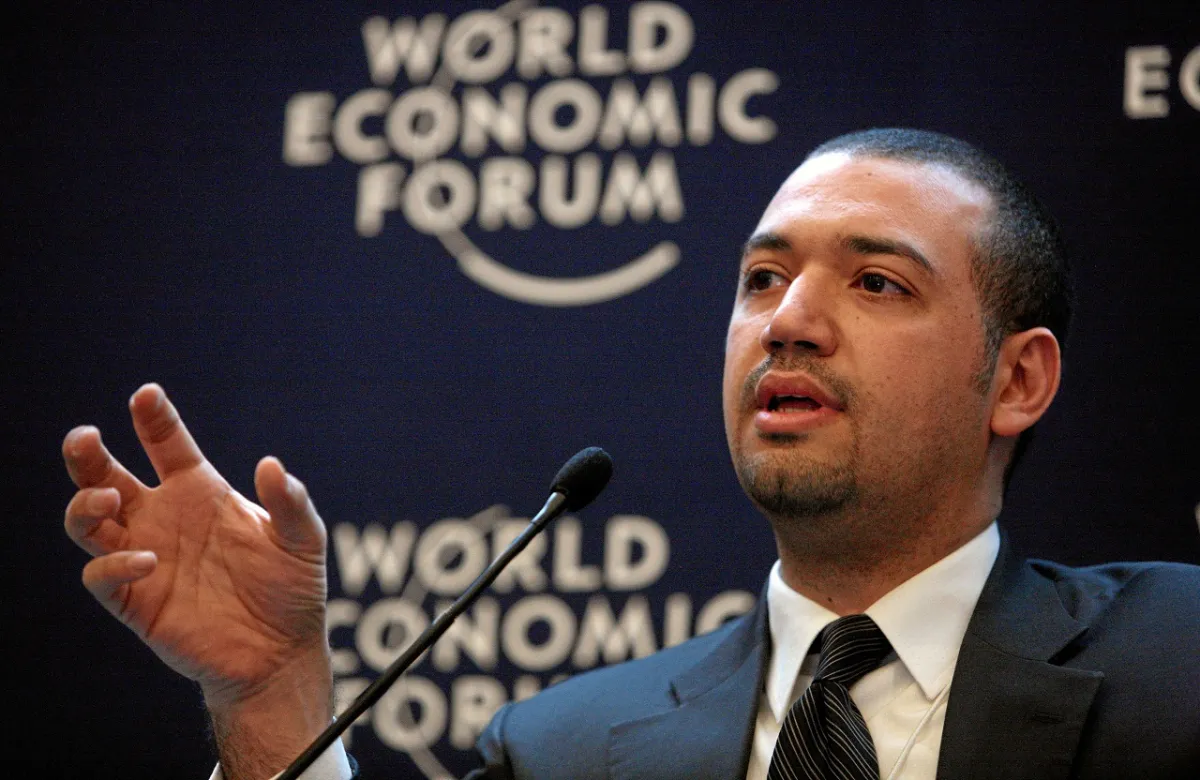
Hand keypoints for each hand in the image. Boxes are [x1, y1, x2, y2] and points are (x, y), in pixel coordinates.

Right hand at [62, 383, 330, 712]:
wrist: (282, 651)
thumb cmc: (291, 588)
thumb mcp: (302, 540)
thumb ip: (290, 501)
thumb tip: (270, 465)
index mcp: (200, 492)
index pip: (166, 444)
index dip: (154, 418)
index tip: (147, 395)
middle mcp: (164, 518)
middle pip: (106, 476)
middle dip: (87, 455)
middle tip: (84, 437)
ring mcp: (145, 557)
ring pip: (88, 523)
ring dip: (85, 506)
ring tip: (109, 499)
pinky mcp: (135, 601)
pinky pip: (101, 576)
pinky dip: (111, 564)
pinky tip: (147, 561)